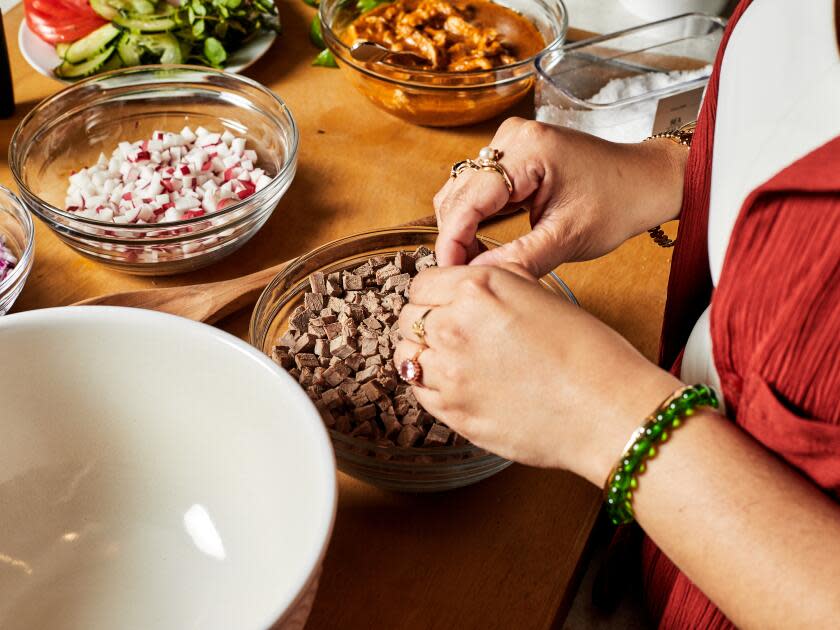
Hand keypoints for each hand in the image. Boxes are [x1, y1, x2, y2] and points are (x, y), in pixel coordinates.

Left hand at [393, 264, 680, 485]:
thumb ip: (497, 285)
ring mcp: (448, 372)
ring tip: (451, 361)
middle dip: (425, 322)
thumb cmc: (589, 353)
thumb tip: (472, 285)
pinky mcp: (452, 411)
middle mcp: (454, 325)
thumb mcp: (541, 295)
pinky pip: (418, 392)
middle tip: (450, 334)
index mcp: (478, 288)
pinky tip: (457, 385)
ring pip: (406, 356)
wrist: (607, 410)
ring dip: (422, 355)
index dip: (435, 293)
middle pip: (408, 317)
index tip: (444, 304)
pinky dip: (429, 386)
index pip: (423, 283)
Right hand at [434, 118, 687, 276]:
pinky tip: (485, 241)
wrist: (645, 181)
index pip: (469, 198)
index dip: (453, 239)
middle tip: (465, 273)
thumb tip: (476, 275)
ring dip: (462, 227)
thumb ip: (519, 258)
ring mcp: (510, 141)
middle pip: (457, 192)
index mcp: (529, 149)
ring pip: (461, 190)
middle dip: (455, 236)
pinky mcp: (511, 152)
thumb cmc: (618, 203)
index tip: (450, 272)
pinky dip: (474, 216)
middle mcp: (512, 137)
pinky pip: (477, 187)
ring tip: (477, 259)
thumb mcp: (569, 238)